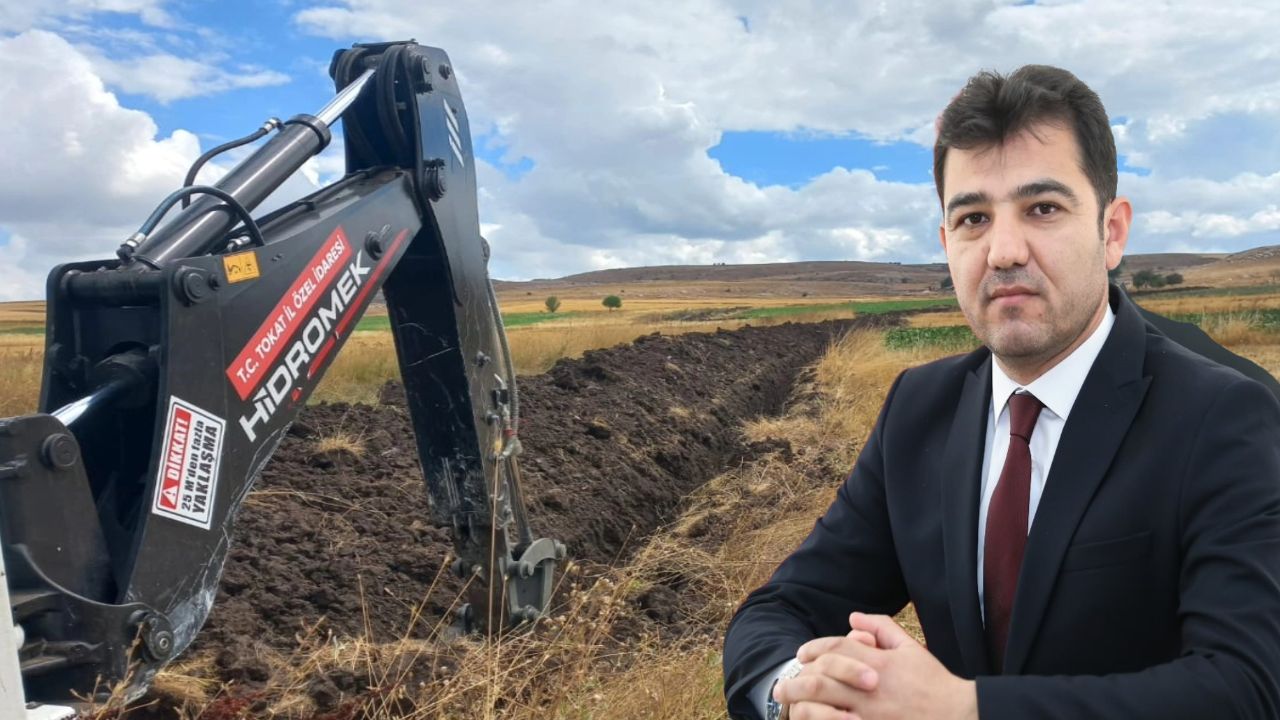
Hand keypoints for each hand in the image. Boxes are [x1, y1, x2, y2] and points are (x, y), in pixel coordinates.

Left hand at [773, 612, 976, 719]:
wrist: (958, 715)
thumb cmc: (933, 683)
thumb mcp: (910, 648)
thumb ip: (881, 628)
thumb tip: (853, 616)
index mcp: (878, 664)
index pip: (835, 649)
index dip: (813, 648)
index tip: (802, 655)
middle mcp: (869, 689)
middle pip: (820, 679)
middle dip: (796, 680)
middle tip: (782, 685)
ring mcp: (868, 715)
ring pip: (821, 708)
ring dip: (801, 706)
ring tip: (788, 706)